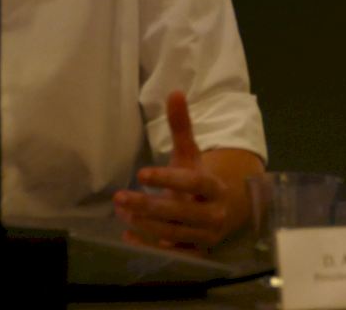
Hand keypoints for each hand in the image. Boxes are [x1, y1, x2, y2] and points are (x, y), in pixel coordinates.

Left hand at [114, 91, 230, 250]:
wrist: (225, 210)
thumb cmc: (200, 178)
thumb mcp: (191, 154)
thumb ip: (182, 127)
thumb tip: (174, 92)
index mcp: (214, 186)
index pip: (193, 182)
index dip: (168, 178)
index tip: (141, 173)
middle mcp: (213, 214)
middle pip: (179, 212)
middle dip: (148, 205)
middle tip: (120, 197)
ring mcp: (205, 236)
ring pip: (173, 233)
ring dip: (145, 224)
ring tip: (122, 211)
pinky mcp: (196, 252)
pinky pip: (171, 252)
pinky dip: (149, 246)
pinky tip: (128, 236)